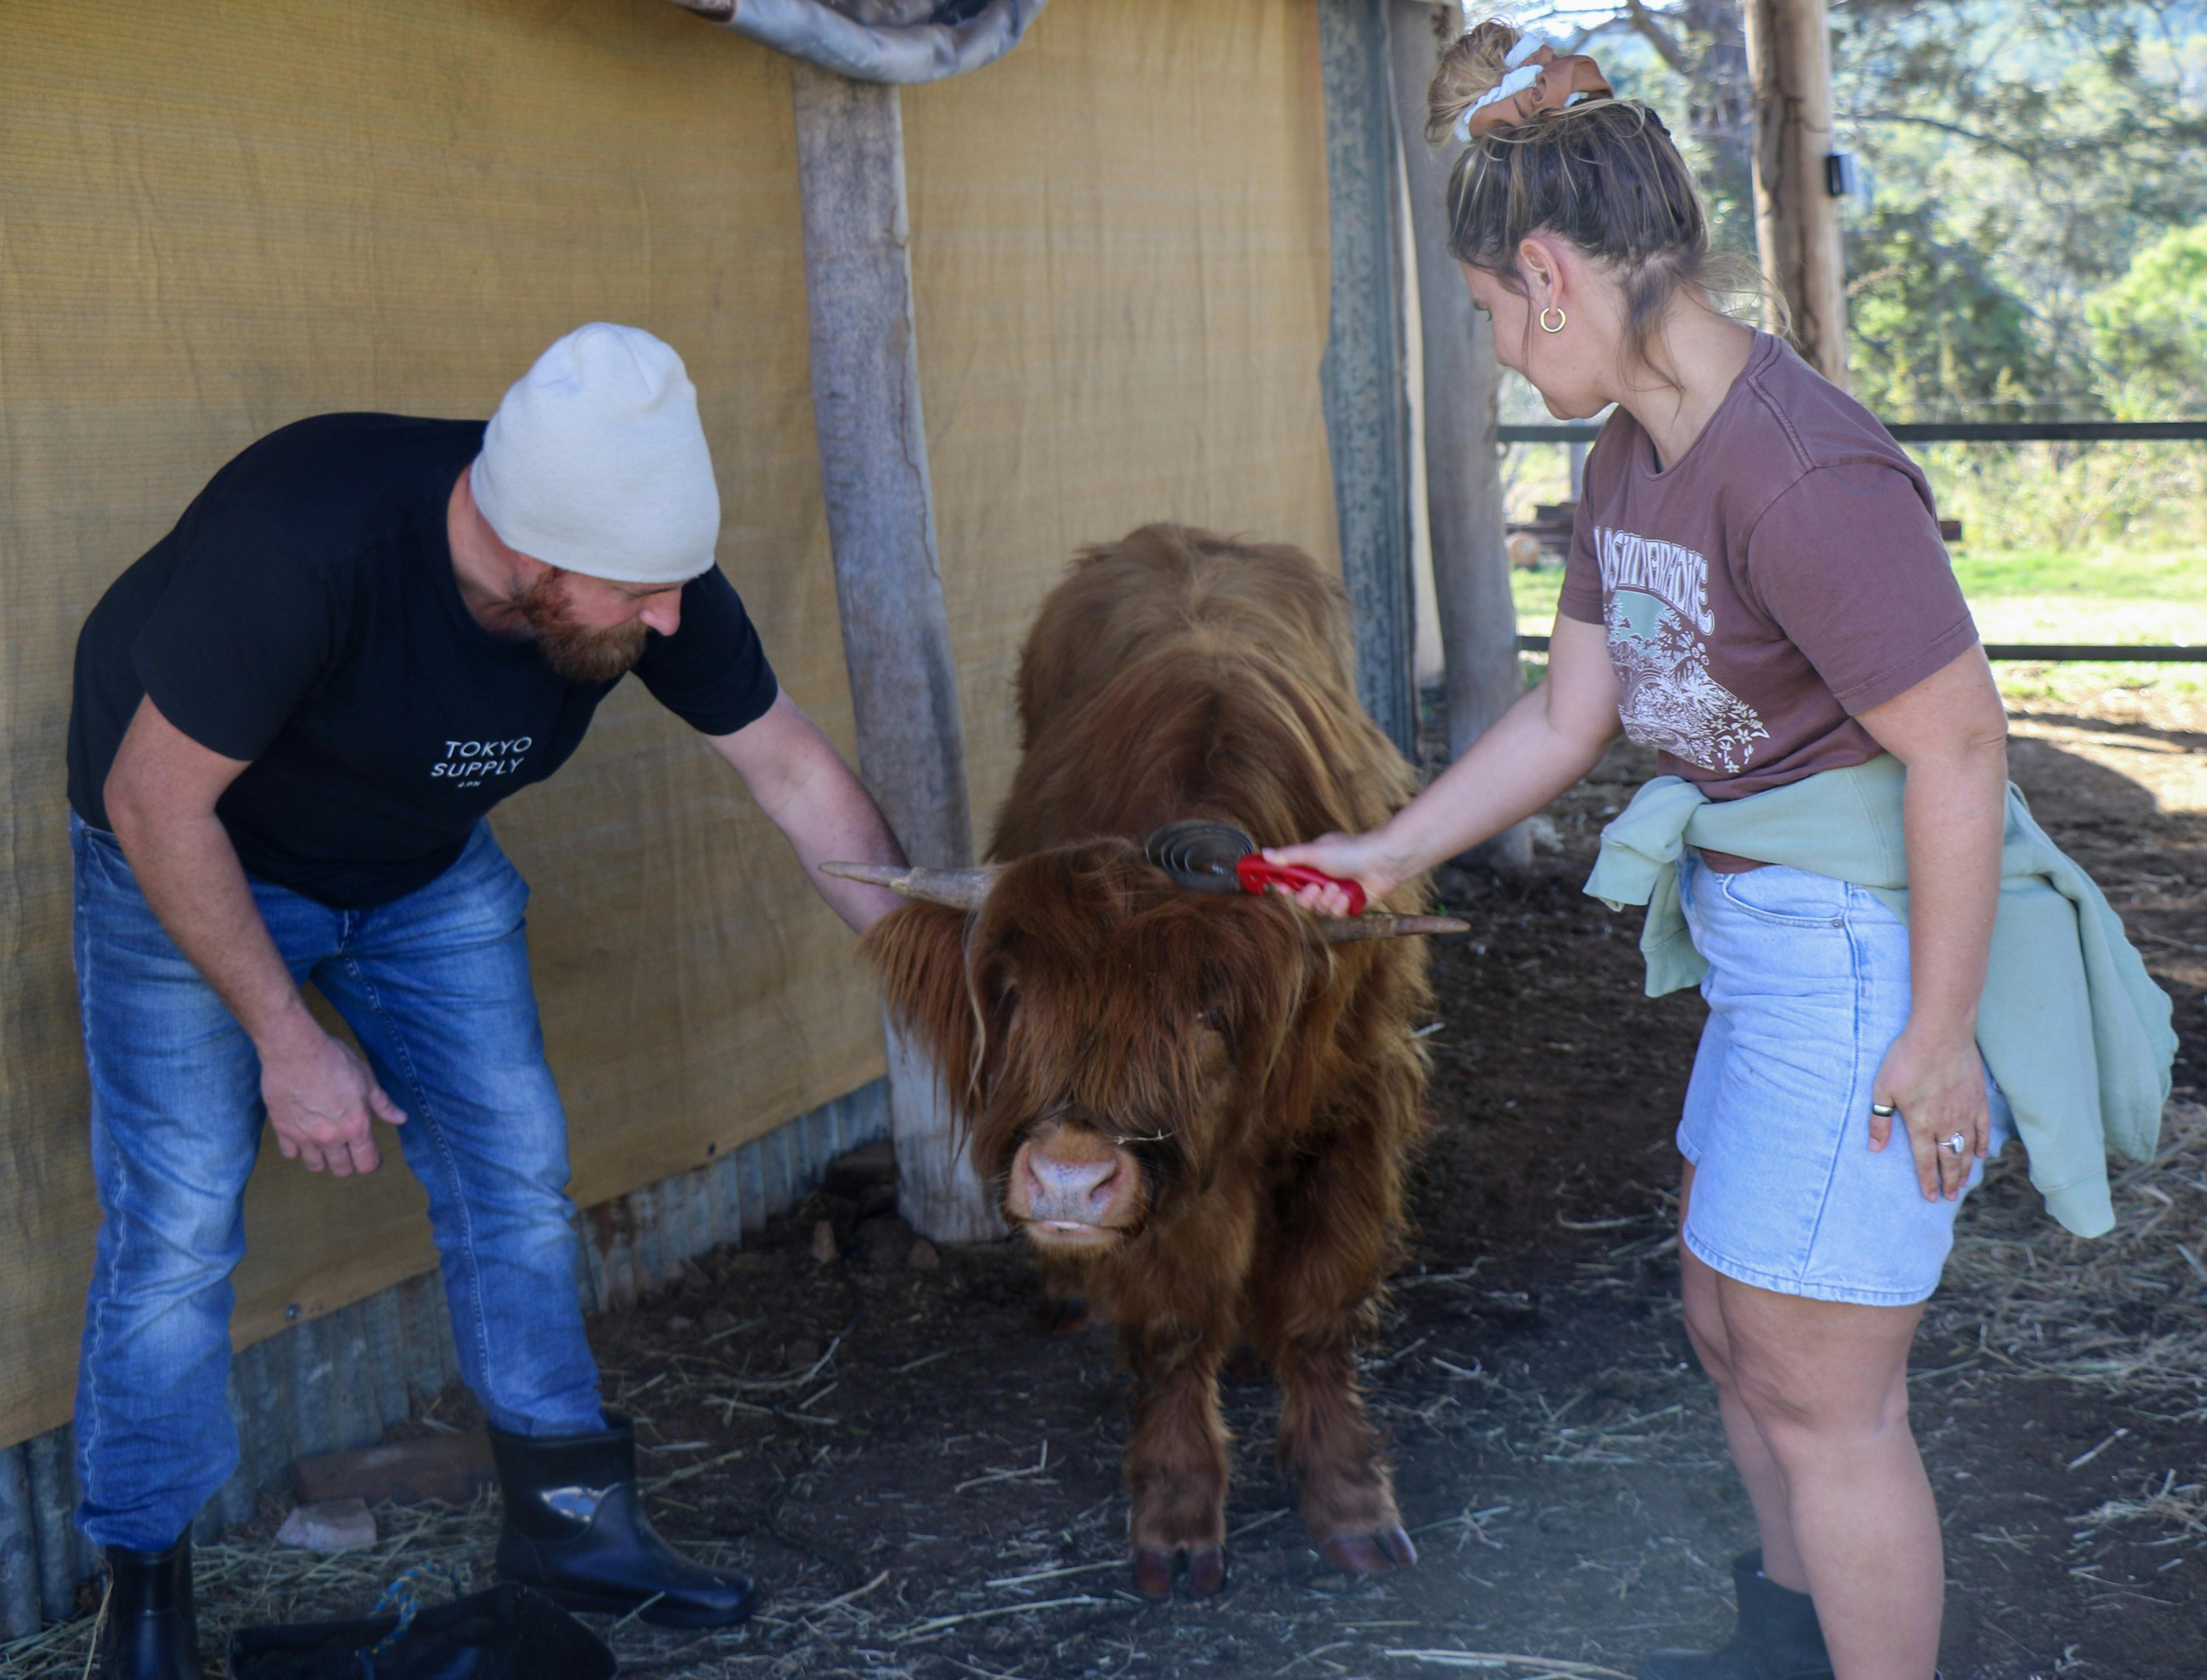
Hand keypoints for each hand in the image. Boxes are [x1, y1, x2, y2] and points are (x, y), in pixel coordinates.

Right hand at [258, 1016, 406, 1175]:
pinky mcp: (282, 1130)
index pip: (367, 1163)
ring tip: (326, 1146)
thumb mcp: (367, 1080)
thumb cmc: (335, 1061)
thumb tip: (400, 1118)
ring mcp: (304, 1137)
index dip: (372, 1162)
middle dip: (348, 1164)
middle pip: (342, 1169)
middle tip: (349, 1151)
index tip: (372, 1157)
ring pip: (315, 1165)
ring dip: (323, 1159)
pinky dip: (297, 1149)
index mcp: (356, 1127)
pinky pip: (290, 1153)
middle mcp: (331, 1138)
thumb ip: (383, 1104)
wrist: (296, 1052)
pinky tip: (303, 1135)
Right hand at [1261, 829, 1416, 917]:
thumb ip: (1288, 856)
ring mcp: (1336, 893)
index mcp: (1312, 865)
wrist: (1383, 861)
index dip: (1284, 886)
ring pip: (1319, 909)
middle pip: (1302, 900)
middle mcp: (1323, 879)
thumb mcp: (1314, 851)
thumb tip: (1265, 854)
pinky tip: (1348, 895)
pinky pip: (1336, 914)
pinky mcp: (1350, 904)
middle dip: (1308, 897)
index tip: (1282, 887)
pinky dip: (1341, 906)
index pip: (1290, 879)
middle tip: (1315, 888)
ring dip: (1327, 900)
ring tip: (1337, 888)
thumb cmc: (1352, 851)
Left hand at [1868, 1021, 1987, 1200]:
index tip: (1932, 1196)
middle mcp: (1946, 1123)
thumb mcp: (1882, 1088)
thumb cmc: (1907, 1058)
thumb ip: (1879, 1120)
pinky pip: (1984, 1129)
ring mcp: (1966, 1112)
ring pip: (1968, 1148)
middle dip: (1949, 1180)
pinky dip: (1984, 1144)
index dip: (1929, 1180)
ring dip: (1965, 1167)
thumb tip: (1874, 1147)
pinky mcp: (1979, 1100)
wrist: (1941, 1033)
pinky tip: (1983, 1154)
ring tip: (1963, 1183)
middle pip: (1949, 1159)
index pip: (1925, 1160)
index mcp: (1921, 1123)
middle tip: (1951, 1196)